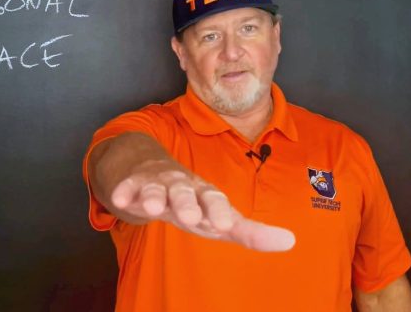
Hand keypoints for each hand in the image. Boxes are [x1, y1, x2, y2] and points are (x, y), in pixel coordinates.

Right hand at [111, 160, 295, 251]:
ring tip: (152, 208)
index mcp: (206, 194)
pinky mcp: (133, 183)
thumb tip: (290, 242)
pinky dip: (123, 191)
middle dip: (188, 203)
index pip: (217, 202)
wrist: (147, 169)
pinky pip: (127, 186)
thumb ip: (250, 232)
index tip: (225, 225)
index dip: (221, 212)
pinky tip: (120, 199)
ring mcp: (157, 183)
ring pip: (157, 188)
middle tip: (191, 218)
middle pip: (187, 192)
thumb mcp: (217, 217)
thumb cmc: (191, 200)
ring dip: (155, 196)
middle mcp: (183, 186)